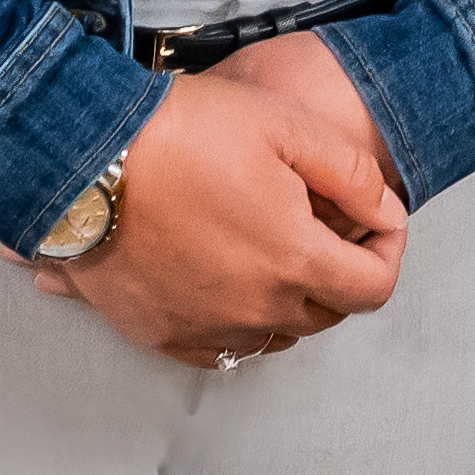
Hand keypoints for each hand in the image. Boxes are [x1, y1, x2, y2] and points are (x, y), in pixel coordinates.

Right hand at [26, 32, 406, 361]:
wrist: (85, 154)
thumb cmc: (184, 130)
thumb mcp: (287, 125)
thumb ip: (353, 174)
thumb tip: (387, 212)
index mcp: (294, 261)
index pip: (374, 288)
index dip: (388, 251)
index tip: (374, 220)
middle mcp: (254, 311)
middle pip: (326, 314)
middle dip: (340, 273)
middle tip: (322, 223)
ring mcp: (203, 328)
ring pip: (274, 336)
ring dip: (289, 300)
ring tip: (273, 247)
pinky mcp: (159, 333)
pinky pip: (218, 349)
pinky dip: (235, 322)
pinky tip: (226, 280)